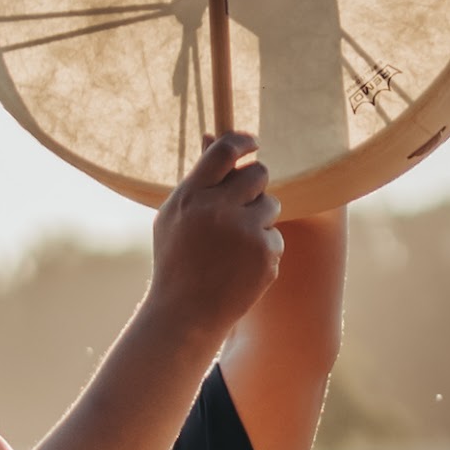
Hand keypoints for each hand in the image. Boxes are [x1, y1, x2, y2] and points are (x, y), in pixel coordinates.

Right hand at [149, 130, 283, 345]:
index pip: (224, 151)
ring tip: (235, 244)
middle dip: (256, 184)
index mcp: (191, 196)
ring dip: (260, 218)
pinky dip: (263, 249)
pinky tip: (241, 267)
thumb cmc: (177, 260)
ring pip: (271, 204)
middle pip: (258, 173)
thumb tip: (213, 136)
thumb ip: (197, 177)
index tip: (252, 143)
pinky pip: (275, 236)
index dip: (242, 141)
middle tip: (246, 200)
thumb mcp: (174, 216)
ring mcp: (245, 232)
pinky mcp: (265, 254)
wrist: (186, 313)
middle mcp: (218, 209)